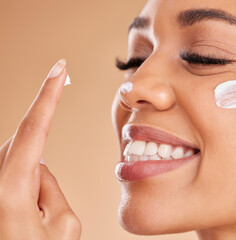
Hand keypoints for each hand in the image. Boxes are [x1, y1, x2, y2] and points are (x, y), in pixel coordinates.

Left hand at [0, 59, 80, 239]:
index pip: (34, 127)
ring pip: (23, 168)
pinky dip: (29, 195)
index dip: (49, 94)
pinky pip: (17, 181)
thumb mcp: (63, 229)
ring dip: (38, 191)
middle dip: (46, 175)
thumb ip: (52, 190)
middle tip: (47, 214)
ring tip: (33, 226)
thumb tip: (38, 168)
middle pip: (29, 152)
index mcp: (9, 190)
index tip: (60, 70)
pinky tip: (25, 222)